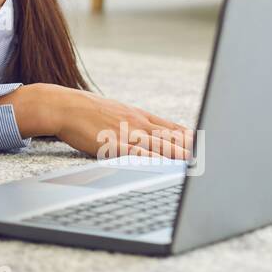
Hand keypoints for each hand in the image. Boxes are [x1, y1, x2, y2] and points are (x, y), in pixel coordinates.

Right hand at [52, 86, 192, 159]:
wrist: (63, 106)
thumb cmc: (86, 110)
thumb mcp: (115, 110)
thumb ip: (133, 121)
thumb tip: (147, 129)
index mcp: (138, 114)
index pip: (171, 126)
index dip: (188, 137)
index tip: (203, 145)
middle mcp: (137, 123)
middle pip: (170, 136)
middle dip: (190, 148)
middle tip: (207, 157)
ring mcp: (127, 133)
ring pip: (159, 145)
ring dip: (178, 154)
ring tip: (195, 162)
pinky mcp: (114, 145)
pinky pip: (139, 154)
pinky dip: (154, 160)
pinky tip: (165, 165)